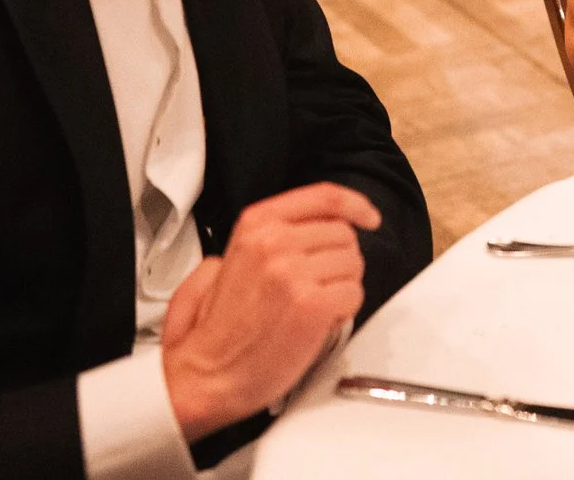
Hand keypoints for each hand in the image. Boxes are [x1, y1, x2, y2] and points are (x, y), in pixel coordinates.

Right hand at [162, 182, 379, 440]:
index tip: (368, 217)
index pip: (324, 197)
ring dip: (342, 286)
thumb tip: (314, 228)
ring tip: (312, 307)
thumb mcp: (230, 259)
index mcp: (256, 225)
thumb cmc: (220, 328)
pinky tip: (319, 323)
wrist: (205, 375)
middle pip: (343, 235)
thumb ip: (268, 236)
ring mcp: (294, 272)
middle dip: (340, 261)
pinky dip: (344, 310)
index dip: (355, 205)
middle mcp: (275, 242)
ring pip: (353, 264)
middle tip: (318, 287)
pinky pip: (354, 294)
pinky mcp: (312, 305)